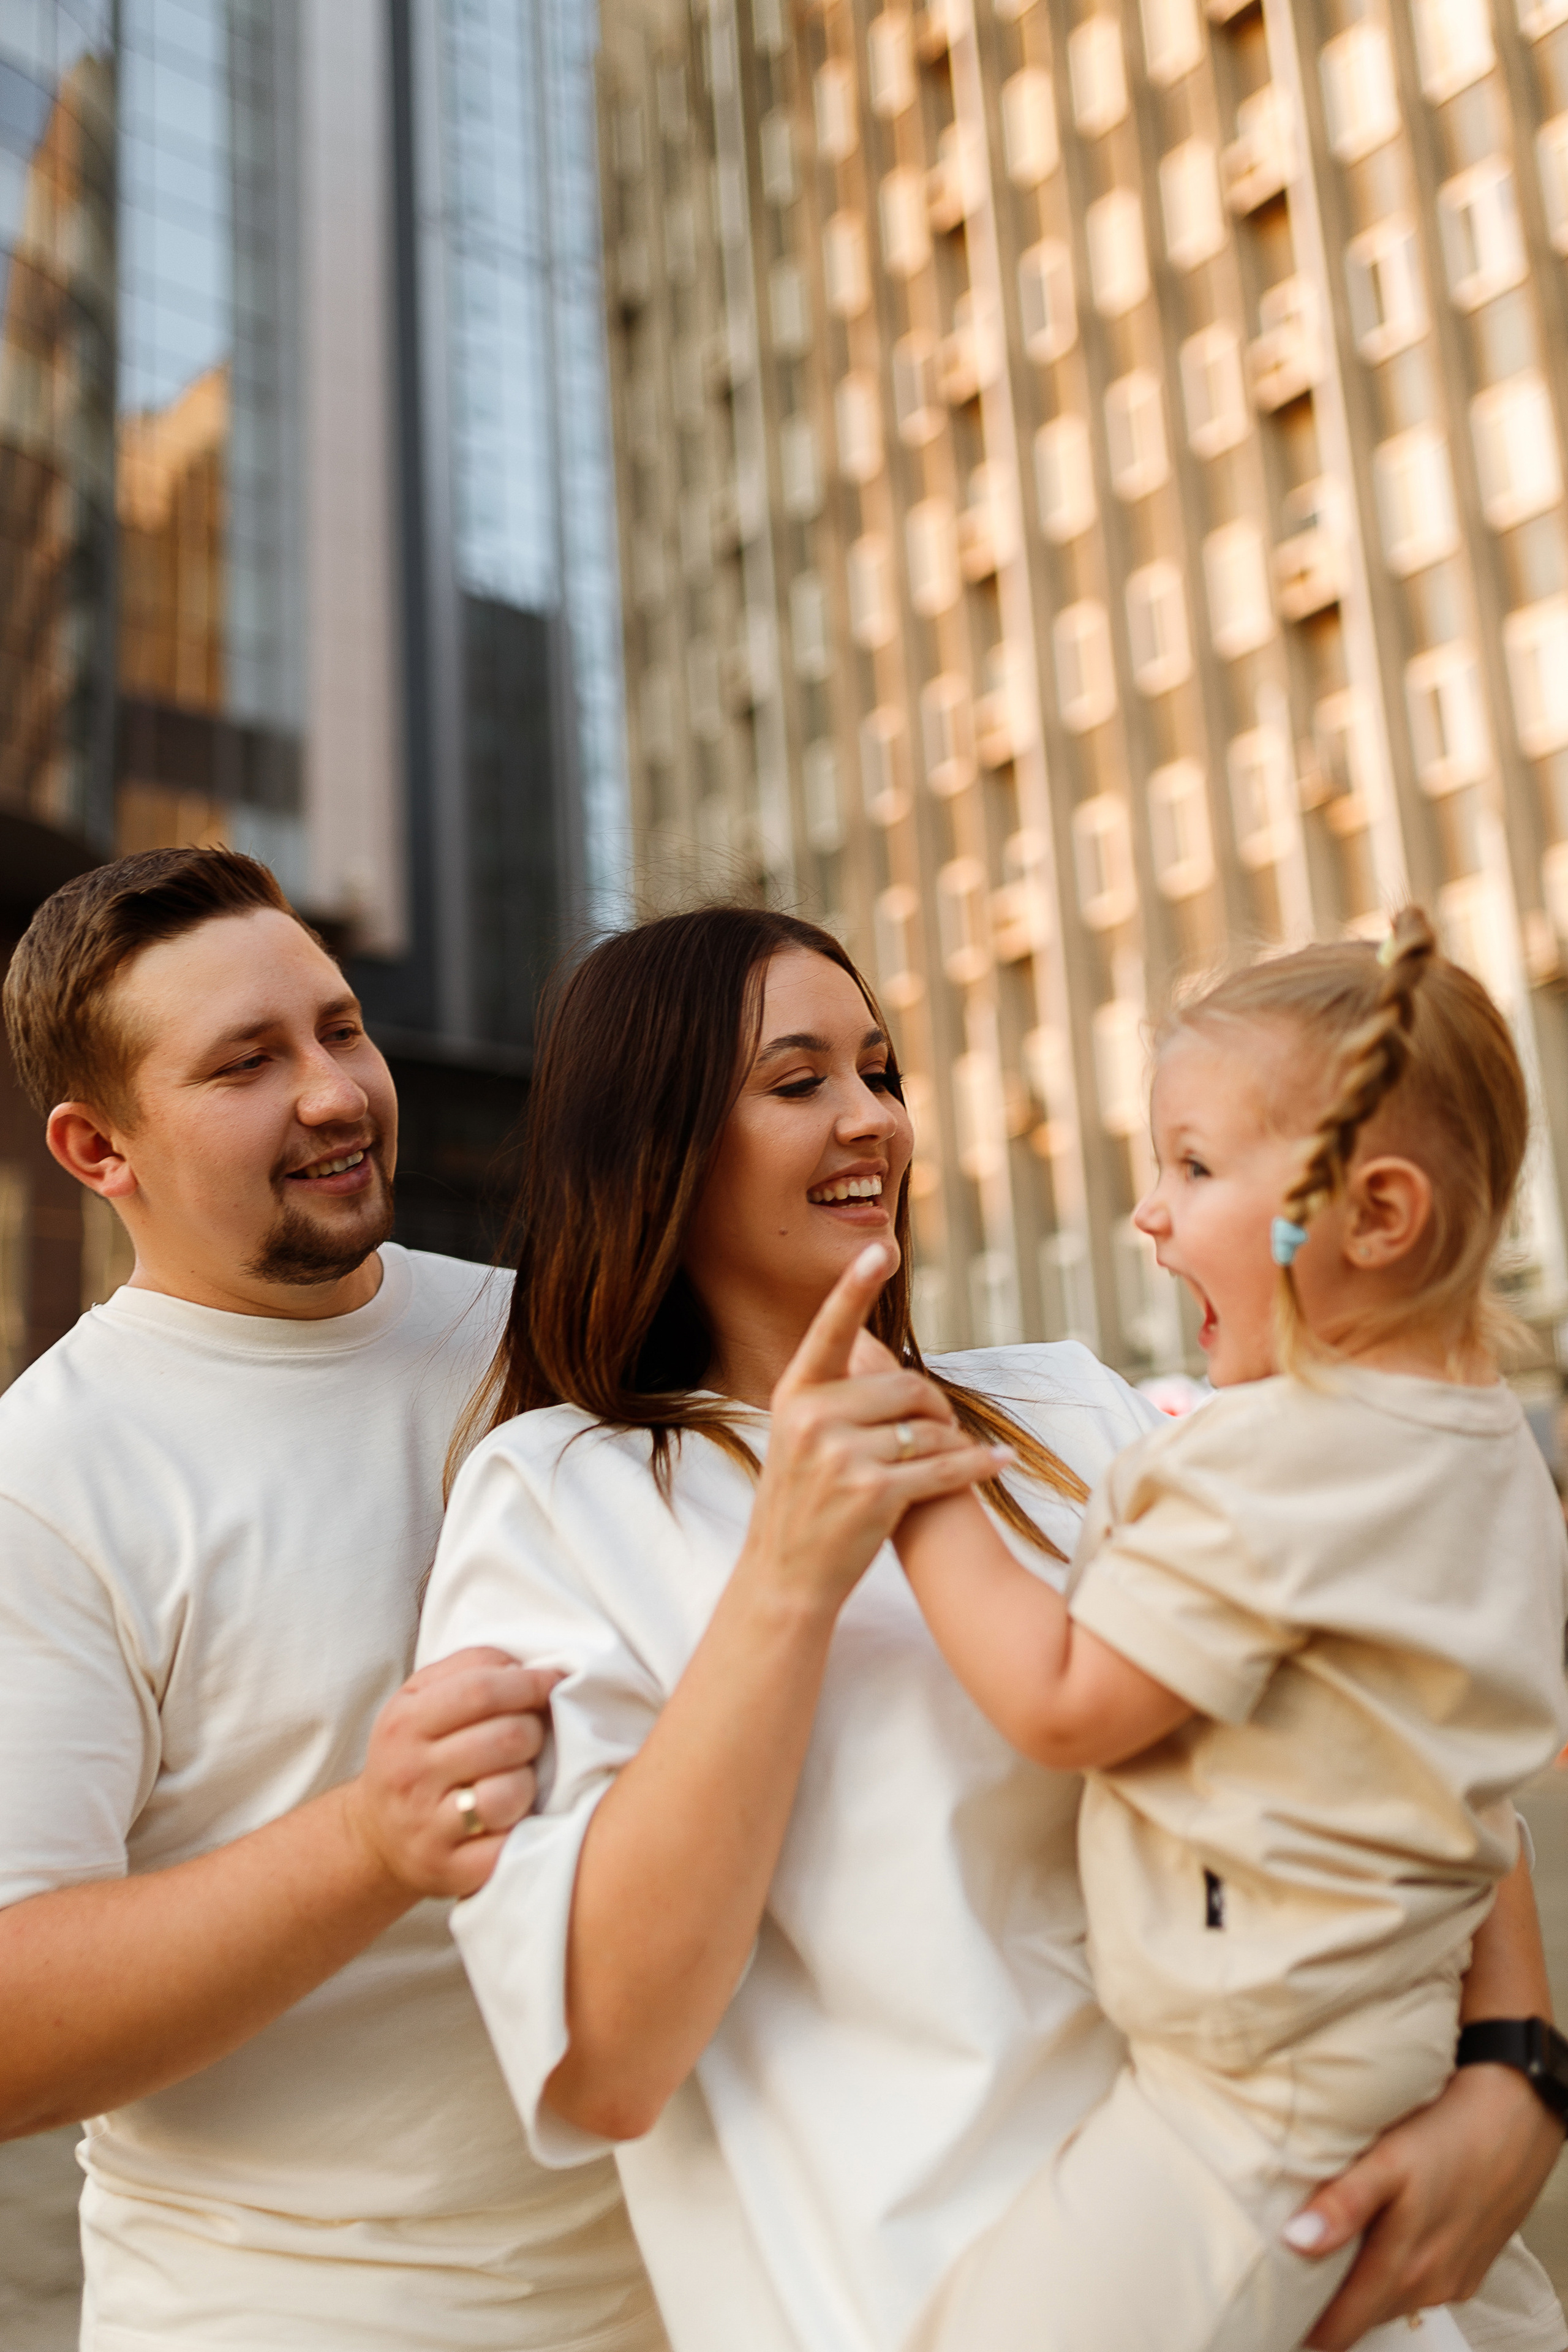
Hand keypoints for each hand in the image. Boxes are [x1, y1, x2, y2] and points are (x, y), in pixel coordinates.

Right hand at [342, 1648, 557, 1900]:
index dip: (529, 1683)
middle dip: (535, 1729)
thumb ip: (470, 1667)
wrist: (377, 1835)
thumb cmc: (416, 1752)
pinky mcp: (451, 1871)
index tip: (553, 1681)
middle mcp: (410, 1776)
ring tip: (517, 1777)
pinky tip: (513, 1818)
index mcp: (403, 1724)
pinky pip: (509, 1846)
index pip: (480, 1690)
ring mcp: (428, 1828)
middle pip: (506, 1738)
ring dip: (529, 1781)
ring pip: (511, 1793)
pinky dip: (522, 1830)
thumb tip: (526, 1665)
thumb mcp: (420, 1697)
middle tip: (533, 1734)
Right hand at [742, 1245, 1008, 1618]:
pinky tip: (995, 1462)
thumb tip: (878, 1347)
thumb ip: (834, 1394)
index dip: (855, 1286)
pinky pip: (943, 1466)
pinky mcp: (874, 1493)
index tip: (880, 1248)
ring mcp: (841, 1456)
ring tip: (951, 1457)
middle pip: (907, 1385)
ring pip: (929, 1426)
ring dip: (951, 1442)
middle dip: (933, 1407)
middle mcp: (812, 1417)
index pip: (830, 1329)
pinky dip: (975, 1465)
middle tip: (935, 1431)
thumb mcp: (800, 1437)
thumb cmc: (804, 1502)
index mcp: (795, 1394)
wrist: (786, 1576)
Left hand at [1293, 2063, 1566, 2346]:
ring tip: (1321, 2261)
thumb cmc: (1447, 2131)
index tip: (1273, 2306)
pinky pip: (1418, 2287)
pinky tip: (1376, 2242)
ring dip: (1359, 2289)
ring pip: (1390, 2302)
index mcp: (1403, 2267)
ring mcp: (1451, 2281)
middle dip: (1326, 2306)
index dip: (1305, 2323)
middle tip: (1285, 2279)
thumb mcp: (1387, 2159)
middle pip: (1363, 2316)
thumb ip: (1344, 2204)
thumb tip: (1295, 2242)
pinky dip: (1392, 2274)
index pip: (1342, 2326)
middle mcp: (1429, 2285)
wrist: (1516, 2117)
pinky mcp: (1466, 2269)